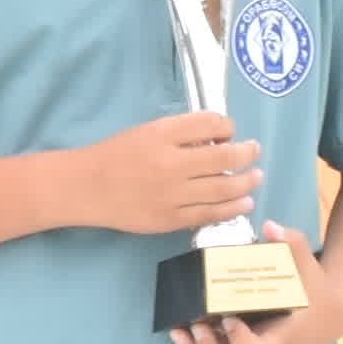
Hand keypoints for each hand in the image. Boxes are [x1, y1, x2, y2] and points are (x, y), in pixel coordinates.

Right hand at [70, 112, 261, 237]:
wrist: (86, 188)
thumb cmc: (116, 155)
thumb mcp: (146, 131)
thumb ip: (180, 133)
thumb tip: (218, 139)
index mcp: (162, 134)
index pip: (209, 124)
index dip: (227, 126)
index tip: (230, 131)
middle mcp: (170, 163)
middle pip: (223, 158)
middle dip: (247, 153)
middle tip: (255, 151)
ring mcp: (171, 194)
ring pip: (223, 188)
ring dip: (246, 182)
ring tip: (256, 177)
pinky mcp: (170, 219)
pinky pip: (209, 214)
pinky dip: (232, 208)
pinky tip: (244, 203)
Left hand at [169, 226, 340, 343]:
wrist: (323, 317)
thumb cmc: (313, 292)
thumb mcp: (307, 267)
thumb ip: (292, 245)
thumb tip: (270, 226)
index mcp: (278, 339)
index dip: (240, 341)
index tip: (228, 318)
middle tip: (195, 327)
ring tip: (179, 331)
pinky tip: (181, 328)